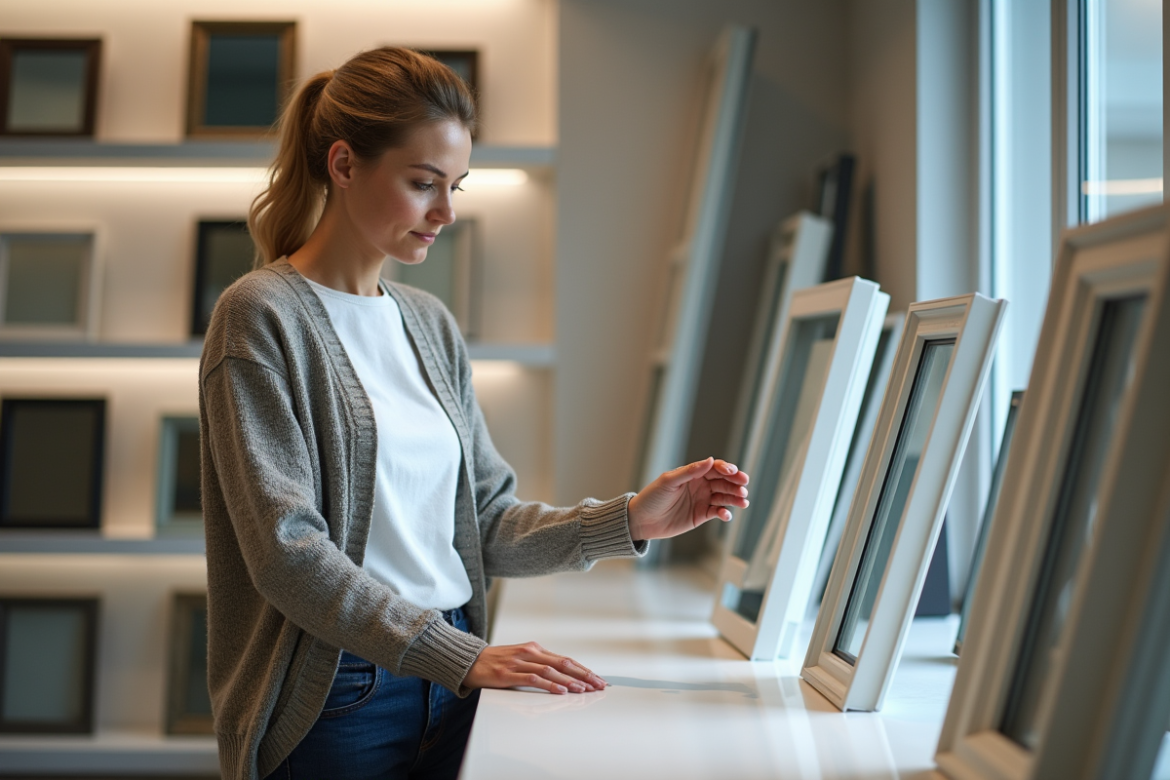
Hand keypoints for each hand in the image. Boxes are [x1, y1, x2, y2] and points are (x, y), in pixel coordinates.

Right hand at [463, 641, 606, 694]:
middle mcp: (530, 653)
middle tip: (598, 685)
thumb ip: (540, 665)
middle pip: (563, 664)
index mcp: (535, 649)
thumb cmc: (497, 662)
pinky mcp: (509, 673)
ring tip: (584, 689)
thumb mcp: (522, 659)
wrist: (470, 661)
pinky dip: (549, 684)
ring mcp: (519, 662)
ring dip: (570, 681)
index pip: (566, 660)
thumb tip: (564, 678)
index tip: (598, 679)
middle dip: (584, 675)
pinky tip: (560, 690)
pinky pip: (533, 678)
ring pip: (551, 671)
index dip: (584, 669)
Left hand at [627, 457, 749, 541]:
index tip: (734, 472)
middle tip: (744, 487)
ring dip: (735, 498)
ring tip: (743, 502)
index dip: (727, 469)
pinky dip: (724, 513)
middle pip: (723, 482)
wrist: (642, 520)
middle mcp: (700, 485)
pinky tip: (726, 514)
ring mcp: (702, 500)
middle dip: (735, 484)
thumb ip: (690, 471)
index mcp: (693, 473)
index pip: (715, 468)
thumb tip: (710, 460)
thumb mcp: (669, 481)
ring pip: (724, 497)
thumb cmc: (652, 497)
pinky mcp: (701, 515)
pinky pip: (717, 512)